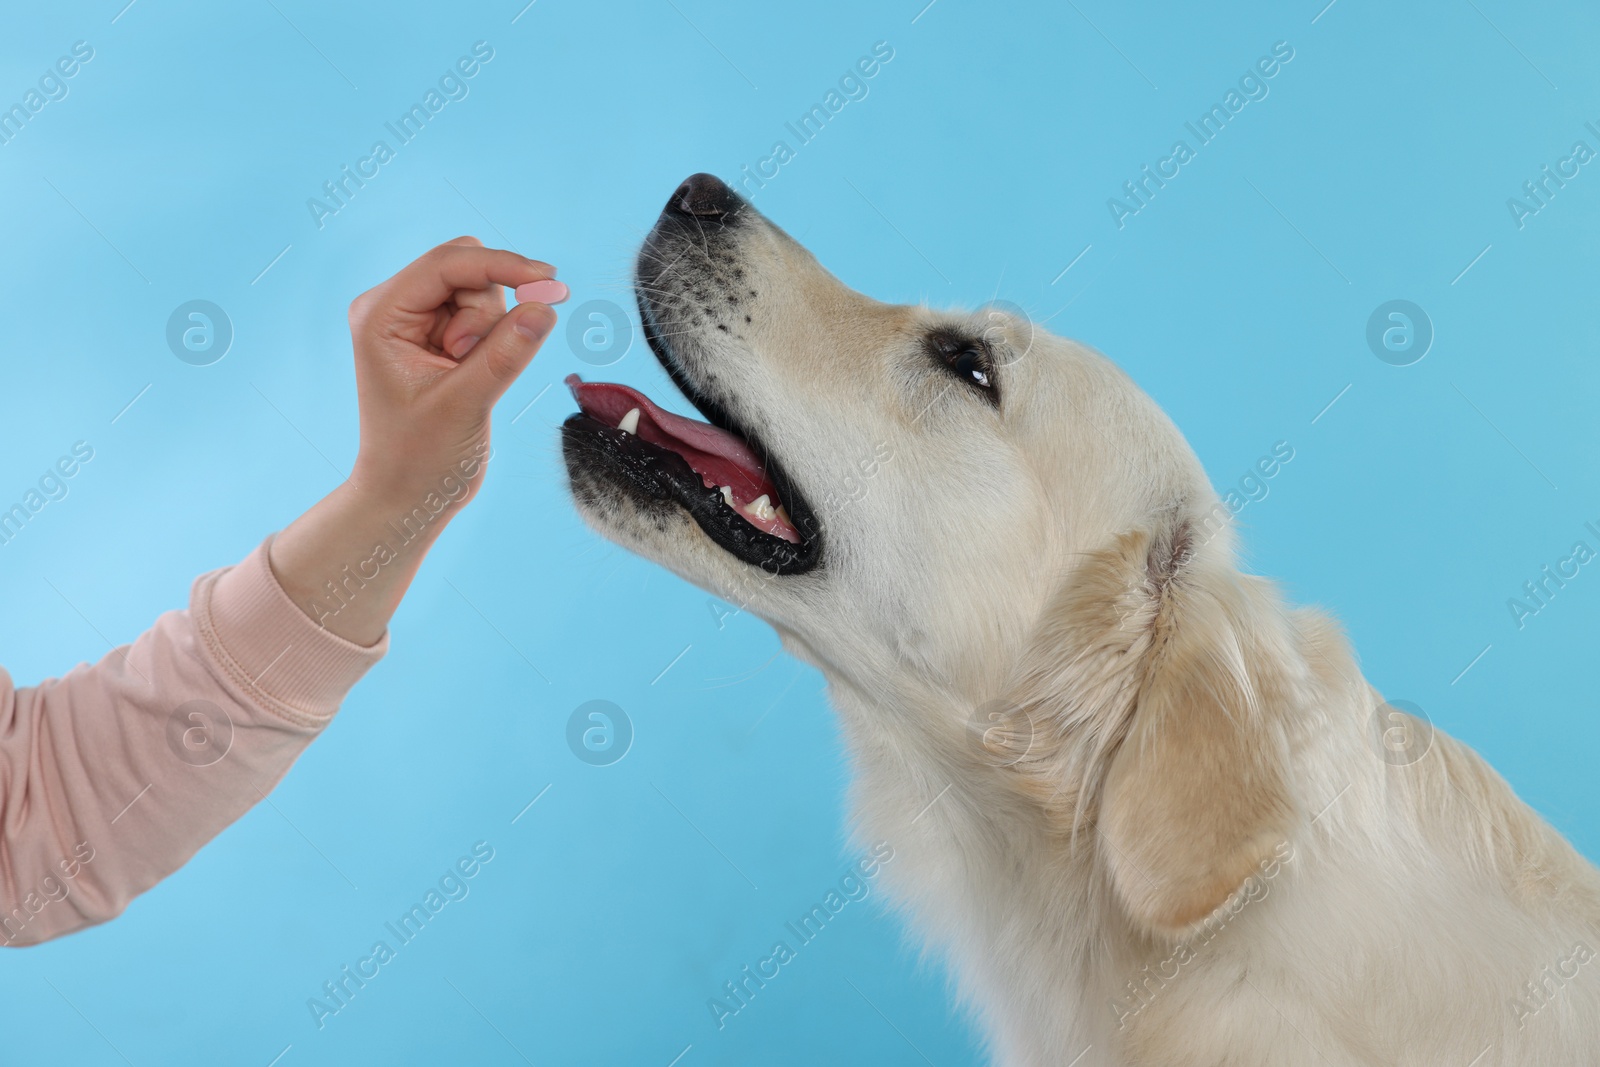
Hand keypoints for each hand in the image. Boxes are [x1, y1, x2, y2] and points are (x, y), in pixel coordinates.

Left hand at [345, 236, 567, 504]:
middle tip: (474, 361)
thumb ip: (506, 354)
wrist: (408, 495)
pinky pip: (485, 316)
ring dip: (491, 332)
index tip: (549, 281)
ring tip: (467, 378)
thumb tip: (545, 308)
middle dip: (489, 311)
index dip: (501, 266)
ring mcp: (416, 321)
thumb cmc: (420, 458)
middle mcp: (393, 307)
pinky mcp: (438, 337)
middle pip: (466, 269)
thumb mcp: (466, 405)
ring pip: (481, 292)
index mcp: (381, 314)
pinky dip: (494, 340)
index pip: (447, 263)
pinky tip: (474, 374)